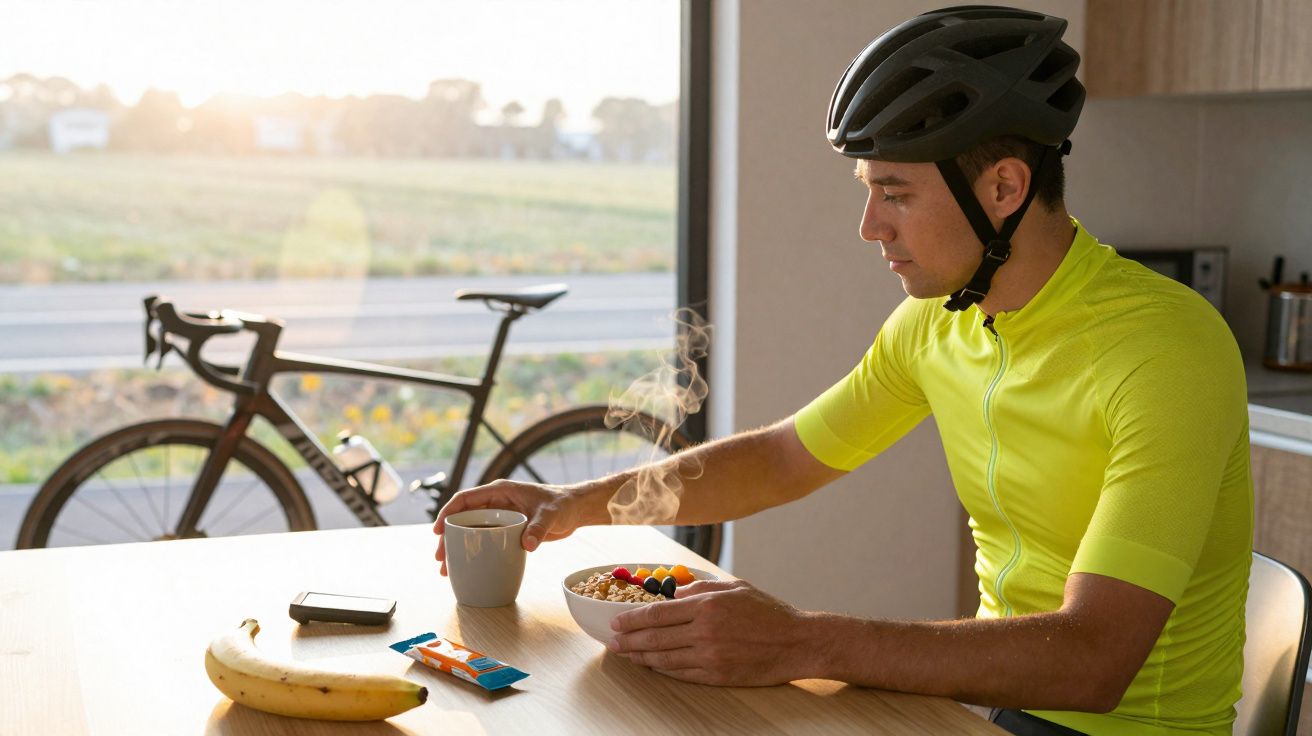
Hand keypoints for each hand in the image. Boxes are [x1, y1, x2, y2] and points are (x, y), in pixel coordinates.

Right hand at [432, 479, 583, 574]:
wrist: (575, 510)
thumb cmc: (563, 504)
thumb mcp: (551, 515)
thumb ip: (538, 528)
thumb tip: (527, 545)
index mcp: (500, 492)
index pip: (465, 499)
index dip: (448, 513)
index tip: (438, 530)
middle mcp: (495, 503)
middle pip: (463, 519)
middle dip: (447, 538)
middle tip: (440, 558)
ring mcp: (500, 517)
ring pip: (470, 532)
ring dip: (457, 548)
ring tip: (446, 569)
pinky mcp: (506, 530)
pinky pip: (484, 540)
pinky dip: (473, 553)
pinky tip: (466, 568)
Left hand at [608, 579, 814, 685]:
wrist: (797, 642)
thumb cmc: (769, 612)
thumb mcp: (735, 587)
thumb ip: (701, 587)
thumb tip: (673, 591)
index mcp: (708, 605)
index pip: (658, 613)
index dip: (632, 619)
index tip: (616, 621)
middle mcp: (705, 631)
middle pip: (654, 638)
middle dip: (628, 640)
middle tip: (612, 641)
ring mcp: (710, 656)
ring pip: (664, 659)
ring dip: (641, 657)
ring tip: (626, 654)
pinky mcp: (717, 675)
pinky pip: (681, 674)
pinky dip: (663, 670)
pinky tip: (653, 665)